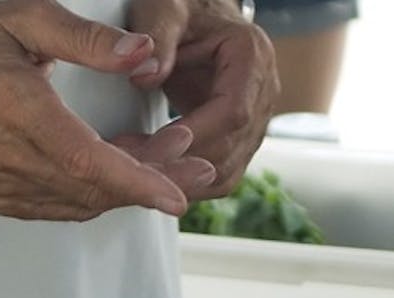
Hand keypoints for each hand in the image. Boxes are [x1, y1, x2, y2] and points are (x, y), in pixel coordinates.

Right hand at [0, 0, 193, 220]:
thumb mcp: (25, 18)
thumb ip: (86, 39)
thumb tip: (142, 54)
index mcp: (16, 111)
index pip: (85, 161)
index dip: (135, 182)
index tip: (177, 195)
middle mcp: (8, 159)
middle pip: (94, 187)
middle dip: (153, 180)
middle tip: (197, 162)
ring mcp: (5, 186)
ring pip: (85, 201)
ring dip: (133, 185)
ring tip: (171, 152)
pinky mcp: (5, 199)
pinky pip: (66, 205)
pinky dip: (103, 190)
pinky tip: (129, 164)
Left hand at [125, 0, 278, 198]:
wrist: (196, 18)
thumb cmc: (180, 8)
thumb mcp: (165, 7)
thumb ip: (157, 36)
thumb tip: (144, 75)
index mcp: (252, 56)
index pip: (234, 111)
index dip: (196, 134)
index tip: (156, 146)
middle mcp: (263, 92)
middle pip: (231, 148)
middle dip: (181, 165)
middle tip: (130, 167)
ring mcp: (255, 120)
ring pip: (227, 171)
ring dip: (181, 182)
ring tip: (133, 174)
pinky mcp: (239, 139)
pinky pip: (219, 175)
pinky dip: (186, 184)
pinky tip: (150, 177)